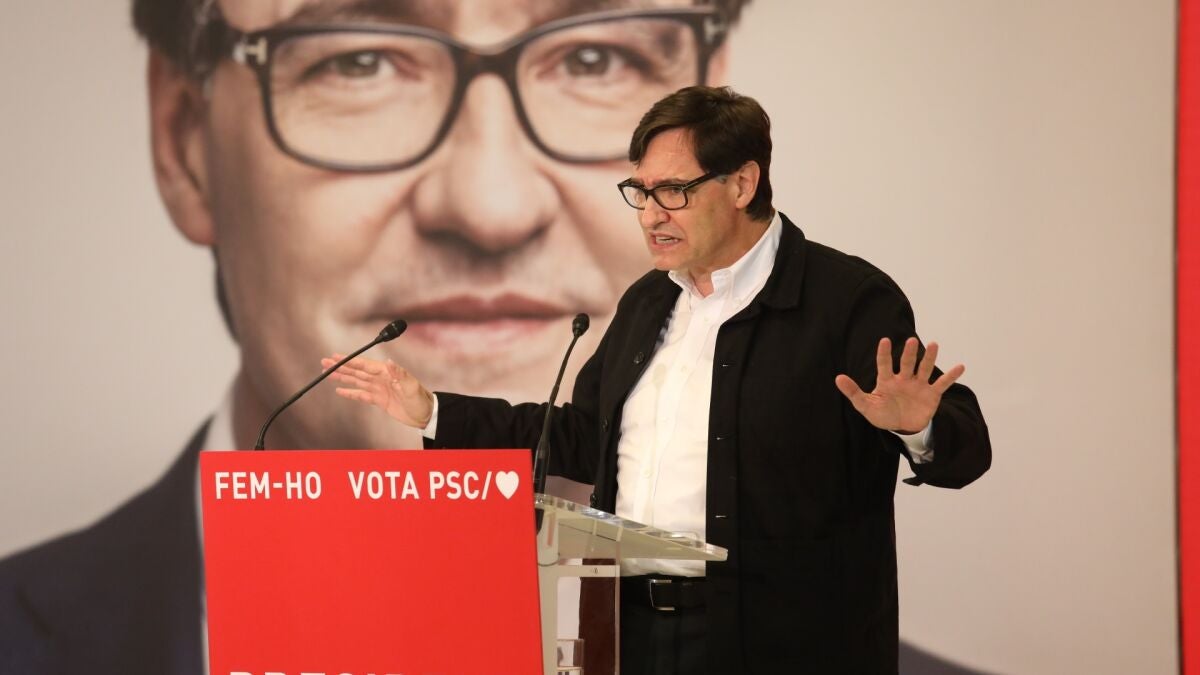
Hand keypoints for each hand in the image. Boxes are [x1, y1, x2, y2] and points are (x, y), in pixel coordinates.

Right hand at [320, 354, 434, 428]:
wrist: (426, 415)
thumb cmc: (421, 399)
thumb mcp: (411, 386)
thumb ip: (399, 374)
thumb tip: (389, 361)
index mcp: (387, 372)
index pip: (364, 365)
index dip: (349, 361)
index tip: (335, 357)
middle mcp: (381, 379)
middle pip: (357, 371)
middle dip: (340, 367)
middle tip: (324, 362)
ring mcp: (379, 389)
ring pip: (356, 381)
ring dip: (342, 377)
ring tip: (327, 374)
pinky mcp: (379, 400)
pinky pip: (361, 395)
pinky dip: (350, 392)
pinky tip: (339, 390)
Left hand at [834, 337, 963, 433]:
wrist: (902, 428)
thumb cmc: (882, 414)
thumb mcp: (866, 406)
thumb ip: (854, 392)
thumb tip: (838, 378)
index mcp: (887, 381)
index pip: (884, 364)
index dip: (883, 353)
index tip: (884, 340)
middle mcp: (904, 379)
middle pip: (907, 363)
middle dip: (909, 353)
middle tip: (911, 340)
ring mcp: (919, 385)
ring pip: (925, 368)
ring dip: (929, 357)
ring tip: (934, 344)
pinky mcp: (931, 394)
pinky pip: (942, 384)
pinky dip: (951, 376)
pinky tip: (960, 366)